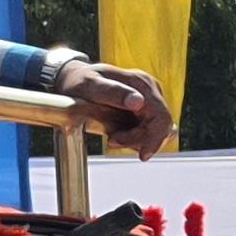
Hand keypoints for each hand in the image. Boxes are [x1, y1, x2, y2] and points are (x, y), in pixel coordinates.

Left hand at [56, 56, 177, 157]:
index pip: (160, 116)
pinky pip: (149, 131)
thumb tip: (139, 102)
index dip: (155, 138)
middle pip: (161, 126)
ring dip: (137, 141)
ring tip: (113, 138)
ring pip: (157, 131)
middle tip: (113, 142)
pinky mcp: (143, 111)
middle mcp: (149, 90)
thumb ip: (113, 92)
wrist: (73, 81)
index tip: (142, 155)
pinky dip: (137, 139)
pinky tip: (119, 136)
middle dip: (140, 140)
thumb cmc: (79, 82)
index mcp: (141, 82)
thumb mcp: (90, 85)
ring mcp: (148, 101)